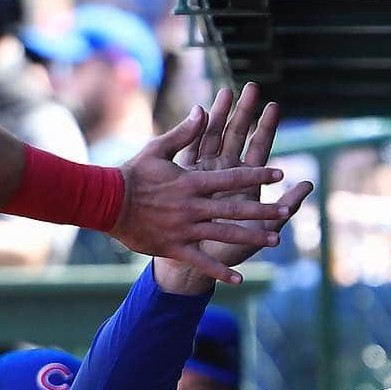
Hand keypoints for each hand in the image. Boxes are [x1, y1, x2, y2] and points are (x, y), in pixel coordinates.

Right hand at [112, 98, 308, 283]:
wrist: (105, 203)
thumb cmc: (132, 174)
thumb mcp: (157, 149)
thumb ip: (184, 133)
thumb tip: (204, 109)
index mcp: (192, 181)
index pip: (232, 176)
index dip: (258, 174)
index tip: (280, 173)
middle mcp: (193, 206)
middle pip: (235, 207)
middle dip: (263, 210)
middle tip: (285, 212)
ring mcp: (185, 228)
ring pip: (224, 233)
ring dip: (251, 237)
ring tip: (275, 241)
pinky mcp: (175, 247)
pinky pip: (201, 261)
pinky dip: (220, 272)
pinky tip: (240, 280)